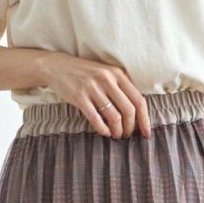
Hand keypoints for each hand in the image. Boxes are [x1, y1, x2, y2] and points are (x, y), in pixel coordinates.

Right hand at [37, 52, 151, 138]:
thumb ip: (121, 87)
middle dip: (130, 128)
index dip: (144, 120)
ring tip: (116, 135)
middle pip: (129, 110)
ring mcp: (93, 87)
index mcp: (118, 74)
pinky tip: (104, 133)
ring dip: (117, 131)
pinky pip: (96, 118)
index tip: (146, 134)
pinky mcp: (79, 96)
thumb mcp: (106, 74)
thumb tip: (137, 112)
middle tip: (126, 136)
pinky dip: (103, 129)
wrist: (57, 66)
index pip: (138, 100)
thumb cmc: (85, 74)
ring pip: (114, 116)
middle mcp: (107, 79)